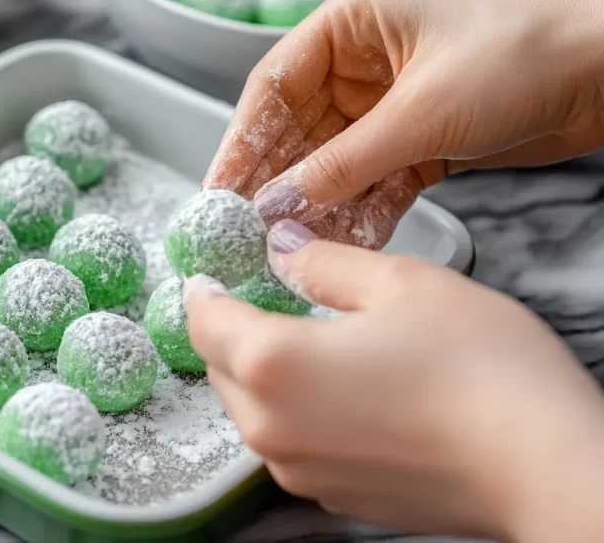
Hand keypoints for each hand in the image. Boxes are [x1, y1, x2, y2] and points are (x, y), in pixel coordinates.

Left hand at [183, 219, 603, 541]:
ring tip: (312, 340)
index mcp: (270, 364)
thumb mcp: (400, 283)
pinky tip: (348, 390)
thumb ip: (324, 263)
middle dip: (233, 329)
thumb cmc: (480, 371)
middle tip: (264, 297)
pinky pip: (292, 442)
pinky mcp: (333, 495)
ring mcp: (299, 470)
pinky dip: (300, 412)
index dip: (203, 289)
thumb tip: (283, 249)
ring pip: (252, 409)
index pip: (202, 321)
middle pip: (221, 367)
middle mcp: (270, 428)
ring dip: (265, 373)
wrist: (542, 467)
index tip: (211, 271)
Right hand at [204, 0, 603, 248]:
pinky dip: (362, 210)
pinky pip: (376, 178)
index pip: (276, 83)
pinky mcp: (423, 136)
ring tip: (292, 248)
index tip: (220, 189)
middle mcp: (368, 55)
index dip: (241, 139)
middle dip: (278, 181)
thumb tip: (281, 203)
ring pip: (337, 160)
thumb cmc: (531, 52)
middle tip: (247, 230)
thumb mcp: (422, 112)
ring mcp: (395, 98)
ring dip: (319, 205)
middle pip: (301, 127)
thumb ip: (344, 163)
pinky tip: (342, 243)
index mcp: (356, 18)